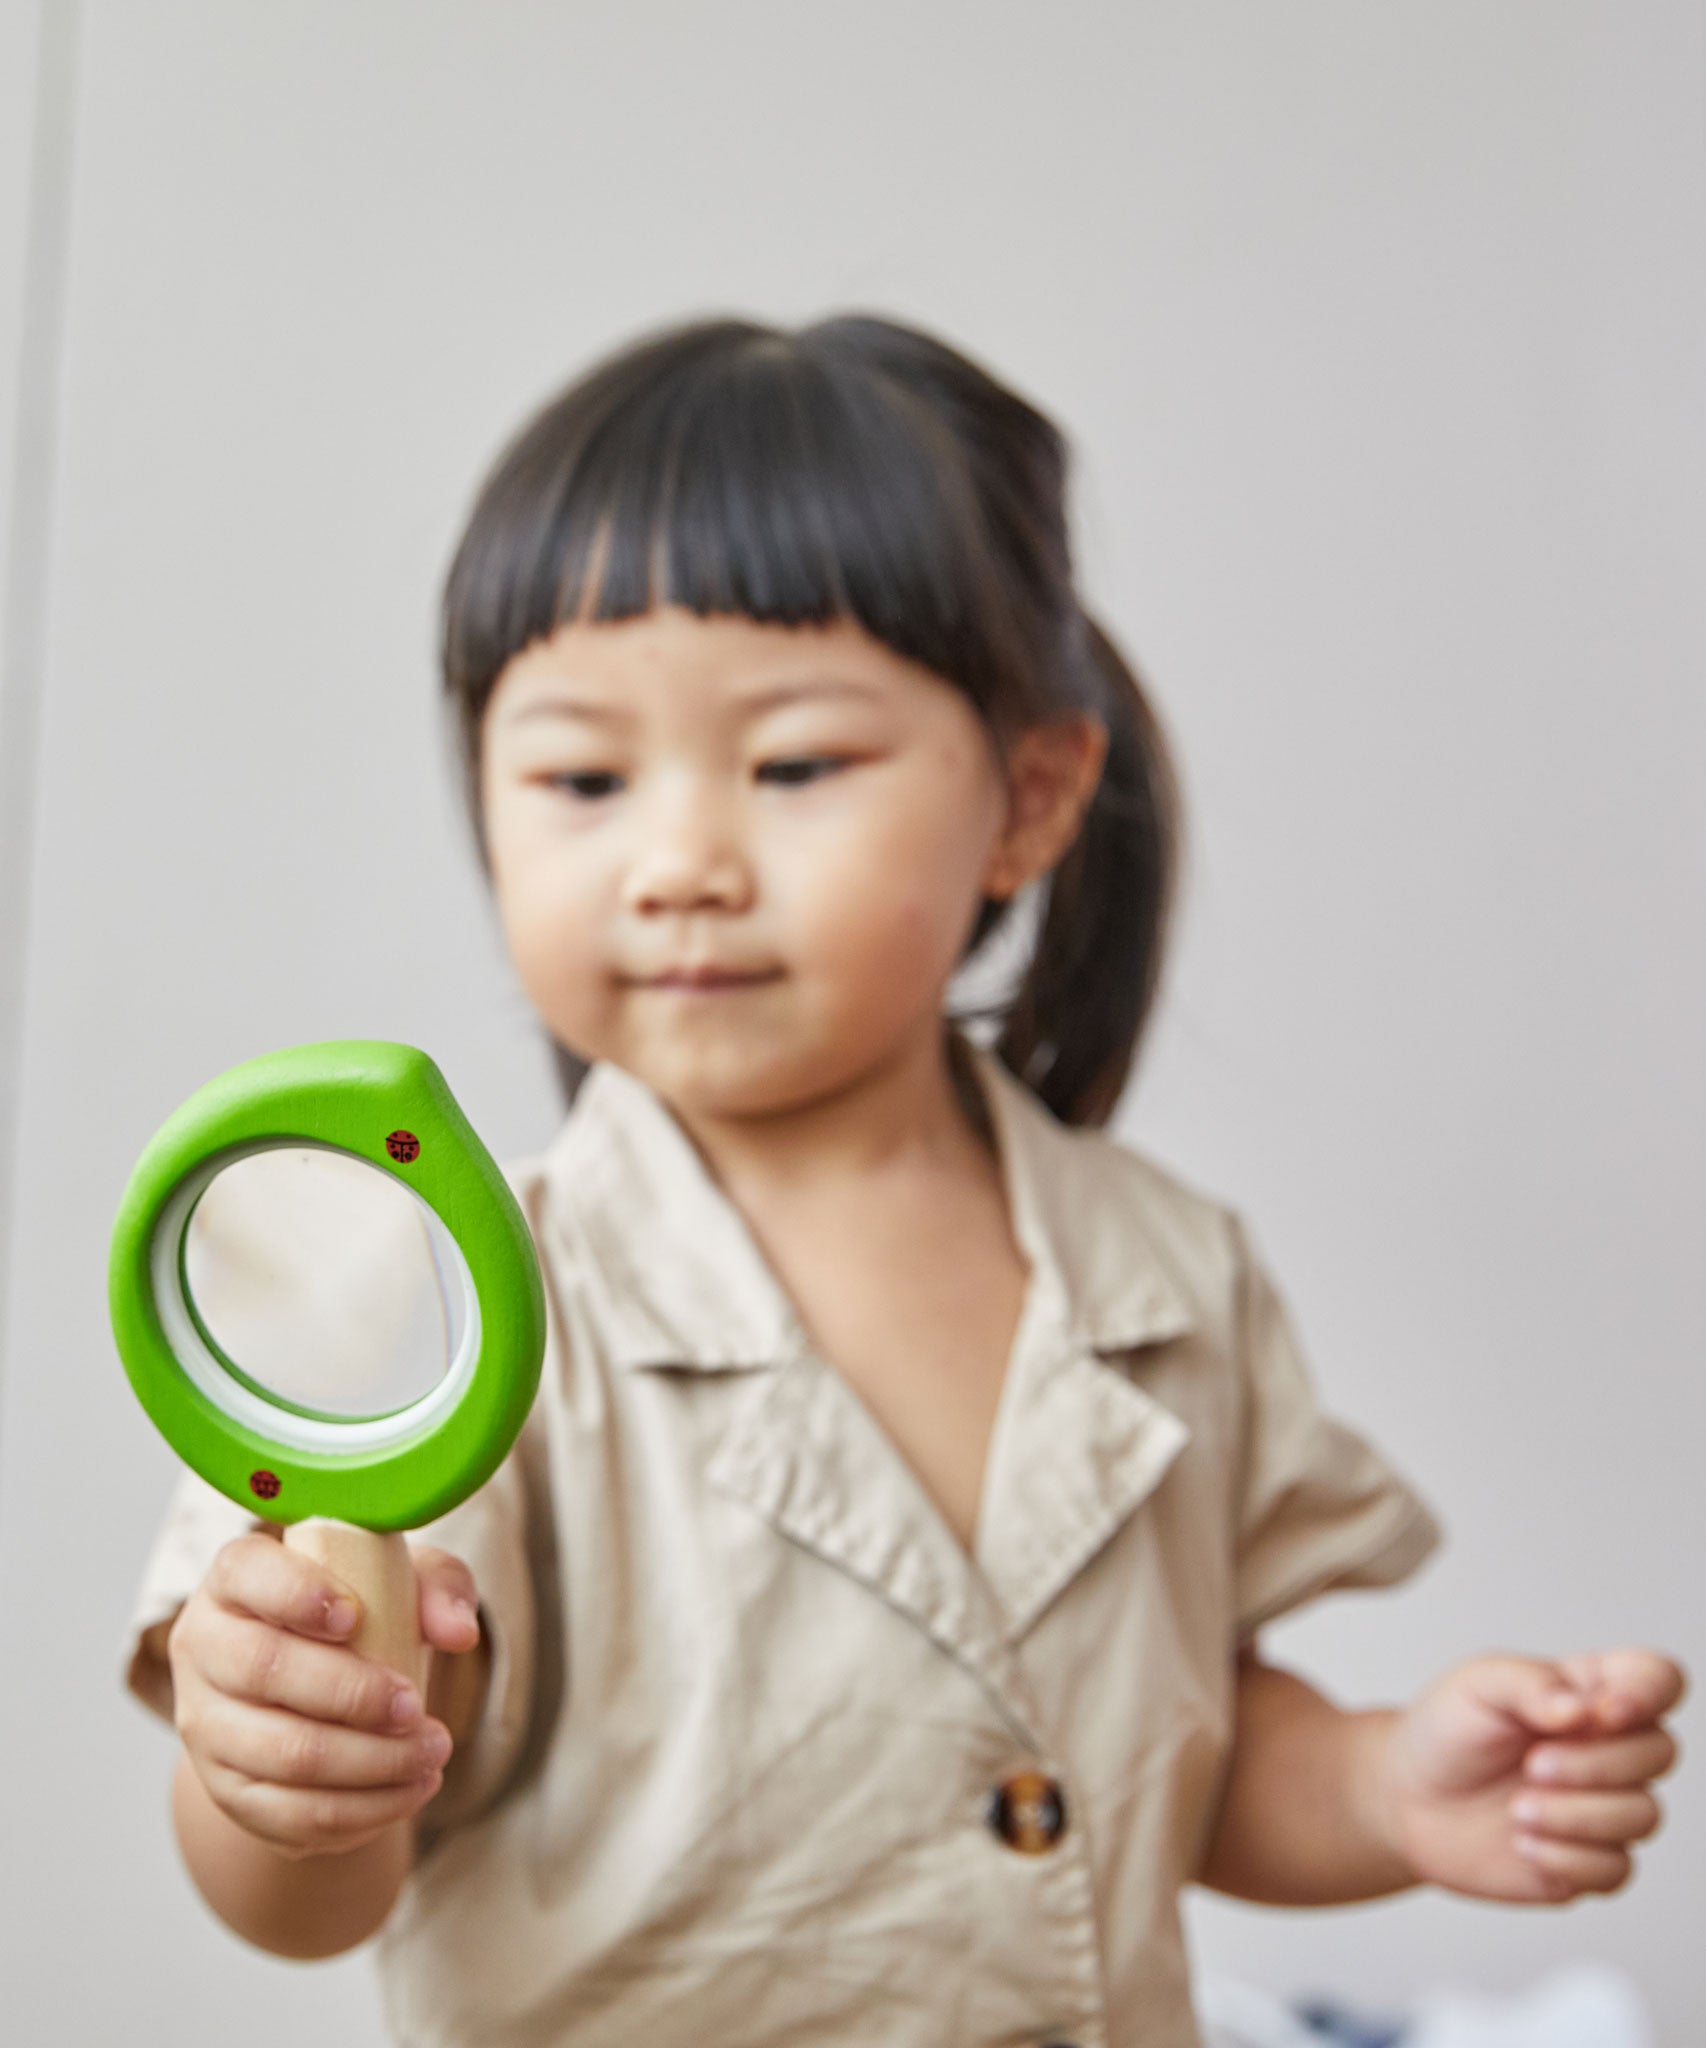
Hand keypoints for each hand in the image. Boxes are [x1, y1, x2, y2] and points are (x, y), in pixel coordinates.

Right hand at [167, 1528, 483, 1860]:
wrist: (317, 1687)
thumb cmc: (363, 1613)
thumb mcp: (404, 1581)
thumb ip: (438, 1588)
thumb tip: (459, 1633)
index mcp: (237, 1578)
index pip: (247, 1573)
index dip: (296, 1595)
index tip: (355, 1616)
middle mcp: (203, 1647)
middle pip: (264, 1671)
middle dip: (353, 1695)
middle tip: (417, 1707)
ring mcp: (205, 1725)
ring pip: (282, 1754)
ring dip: (370, 1763)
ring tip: (431, 1754)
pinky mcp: (225, 1790)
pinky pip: (288, 1816)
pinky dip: (358, 1811)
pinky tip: (409, 1791)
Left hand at [1369, 1648, 1686, 1902]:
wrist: (1408, 1799)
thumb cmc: (1447, 1730)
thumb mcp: (1477, 1684)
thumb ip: (1531, 1685)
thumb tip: (1583, 1709)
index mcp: (1589, 1692)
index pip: (1657, 1680)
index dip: (1649, 1694)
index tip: (1601, 1712)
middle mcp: (1608, 1748)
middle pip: (1660, 1752)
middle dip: (1596, 1764)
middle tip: (1531, 1764)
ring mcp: (1604, 1806)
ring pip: (1644, 1815)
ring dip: (1577, 1814)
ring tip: (1517, 1808)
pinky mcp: (1591, 1860)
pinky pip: (1617, 1868)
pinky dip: (1568, 1857)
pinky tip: (1523, 1843)